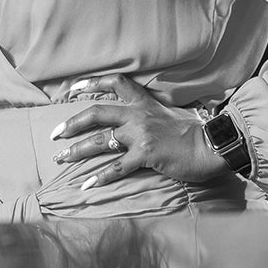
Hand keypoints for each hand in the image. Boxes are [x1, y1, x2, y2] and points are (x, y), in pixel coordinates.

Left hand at [50, 74, 228, 190]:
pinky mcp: (145, 154)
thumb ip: (148, 116)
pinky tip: (87, 185)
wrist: (212, 145)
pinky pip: (116, 167)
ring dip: (77, 151)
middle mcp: (137, 115)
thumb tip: (131, 125)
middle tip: (55, 134)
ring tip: (61, 159)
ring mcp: (140, 135)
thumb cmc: (193, 134)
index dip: (90, 83)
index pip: (114, 83)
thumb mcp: (168, 116)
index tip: (70, 89)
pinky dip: (100, 177)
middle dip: (71, 124)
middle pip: (95, 113)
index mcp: (143, 103)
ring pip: (99, 141)